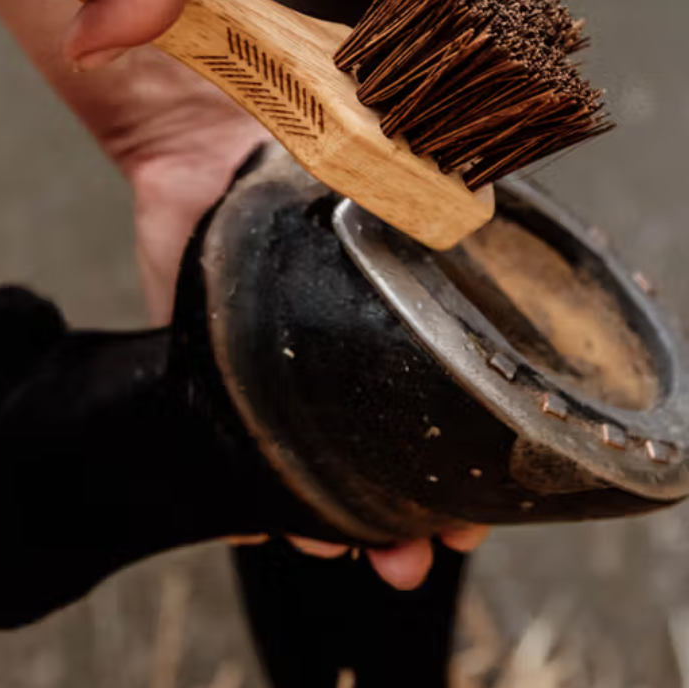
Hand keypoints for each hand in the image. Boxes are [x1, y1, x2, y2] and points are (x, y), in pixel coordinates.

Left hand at [114, 59, 489, 586]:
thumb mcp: (387, 170)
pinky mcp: (205, 372)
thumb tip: (488, 213)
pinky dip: (248, 499)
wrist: (200, 131)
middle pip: (381, 460)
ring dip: (339, 525)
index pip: (440, 411)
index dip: (466, 468)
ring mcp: (270, 372)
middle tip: (423, 556)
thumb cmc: (305, 139)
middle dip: (409, 521)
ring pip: (311, 473)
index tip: (483, 510)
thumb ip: (435, 196)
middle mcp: (336, 355)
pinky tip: (270, 527)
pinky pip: (228, 452)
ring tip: (357, 555)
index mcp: (389, 317)